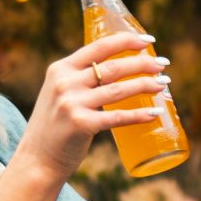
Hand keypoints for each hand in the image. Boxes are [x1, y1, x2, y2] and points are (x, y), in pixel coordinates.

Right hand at [12, 32, 169, 181]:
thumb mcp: (59, 93)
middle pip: (113, 67)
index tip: (148, 40)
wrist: (37, 159)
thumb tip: (118, 68)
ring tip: (163, 84)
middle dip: (143, 64)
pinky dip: (139, 115)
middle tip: (163, 65)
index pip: (99, 45)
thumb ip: (80, 79)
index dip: (127, 40)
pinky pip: (118, 117)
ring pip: (119, 89)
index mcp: (60, 69)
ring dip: (145, 84)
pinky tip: (155, 112)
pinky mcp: (81, 125)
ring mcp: (72, 103)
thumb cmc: (55, 126)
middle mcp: (65, 82)